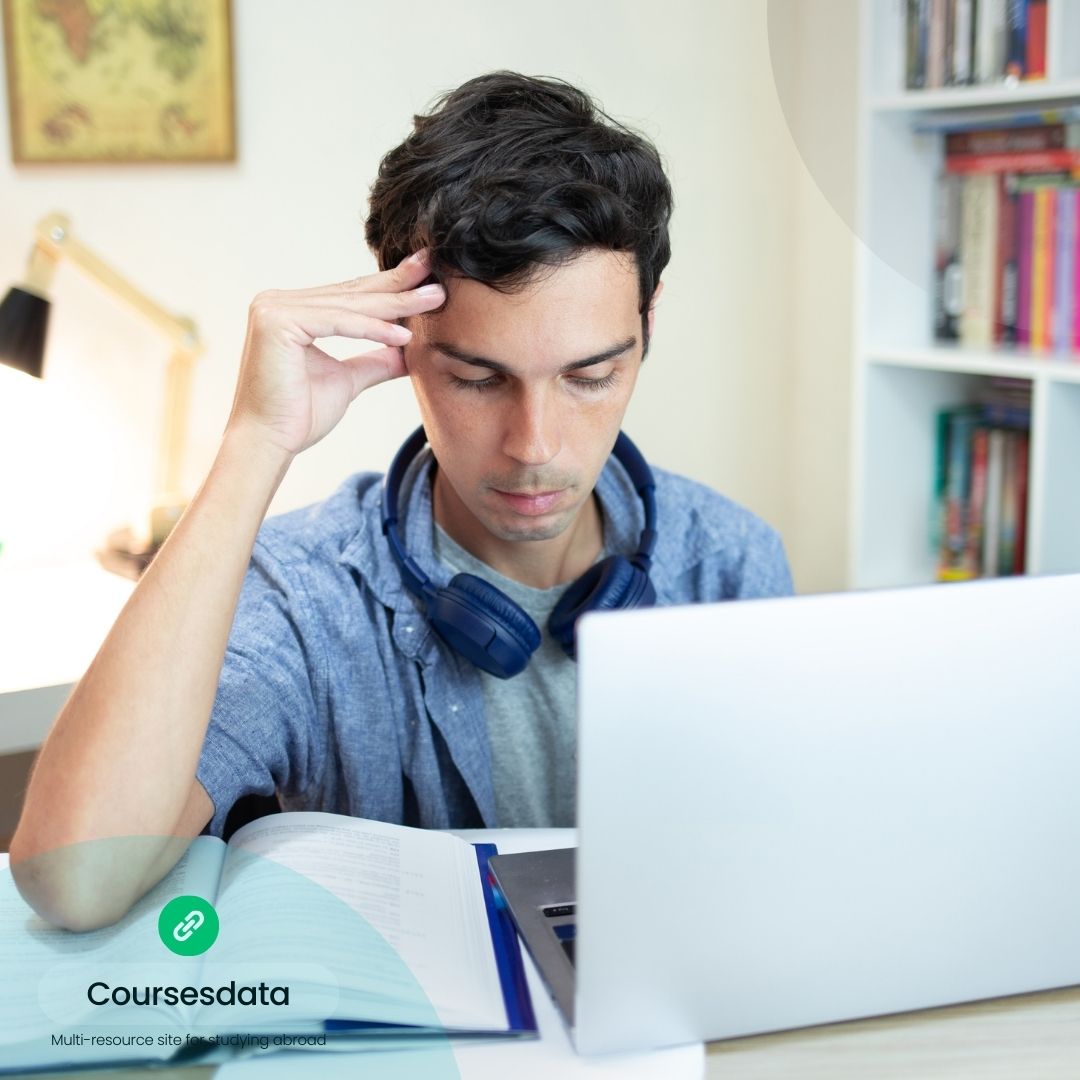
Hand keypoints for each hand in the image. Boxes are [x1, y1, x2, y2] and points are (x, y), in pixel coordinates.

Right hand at [226, 250, 444, 455]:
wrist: (268, 443)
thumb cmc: (298, 416)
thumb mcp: (347, 380)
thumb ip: (374, 361)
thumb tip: (409, 352)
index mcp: (291, 310)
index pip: (350, 296)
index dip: (390, 287)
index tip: (428, 280)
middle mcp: (278, 301)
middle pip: (351, 294)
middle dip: (399, 285)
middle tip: (437, 276)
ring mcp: (273, 308)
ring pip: (349, 306)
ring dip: (396, 304)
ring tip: (434, 300)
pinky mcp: (276, 322)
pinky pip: (337, 323)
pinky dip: (373, 329)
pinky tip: (404, 335)